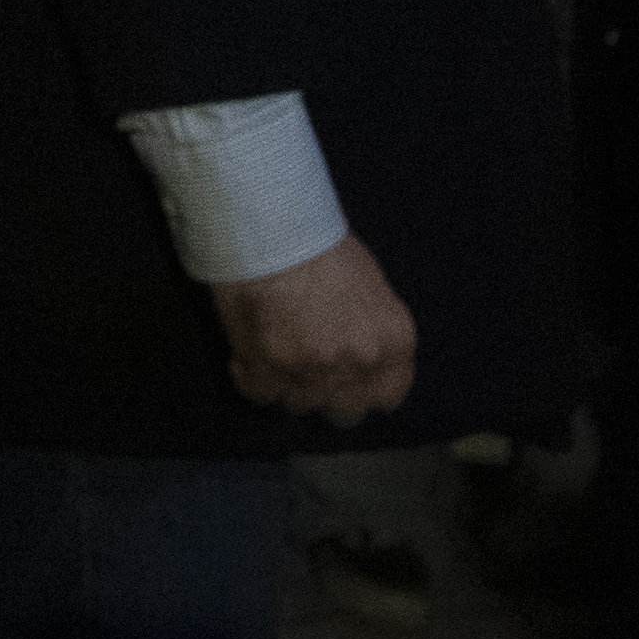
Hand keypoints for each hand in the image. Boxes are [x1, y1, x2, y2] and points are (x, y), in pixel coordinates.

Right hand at [214, 233, 416, 427]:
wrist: (271, 226)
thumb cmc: (319, 240)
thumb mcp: (368, 284)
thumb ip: (368, 328)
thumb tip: (352, 345)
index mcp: (392, 343)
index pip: (388, 397)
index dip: (362, 388)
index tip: (346, 378)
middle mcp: (359, 364)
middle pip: (345, 412)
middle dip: (326, 393)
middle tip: (306, 367)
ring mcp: (313, 370)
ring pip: (300, 404)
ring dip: (286, 384)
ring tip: (272, 353)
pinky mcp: (267, 367)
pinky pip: (258, 393)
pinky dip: (249, 377)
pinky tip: (246, 355)